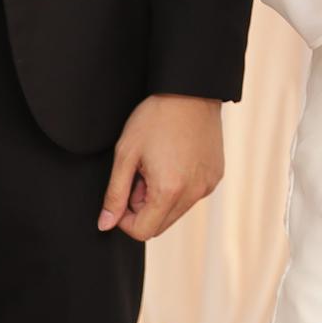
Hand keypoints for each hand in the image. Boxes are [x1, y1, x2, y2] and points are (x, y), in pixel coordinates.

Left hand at [100, 95, 225, 239]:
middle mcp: (193, 193)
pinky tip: (174, 161)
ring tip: (157, 166)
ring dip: (161, 199)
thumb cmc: (155, 118)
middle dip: (143, 209)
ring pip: (176, 212)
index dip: (124, 219)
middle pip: (160, 225)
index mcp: (169, 191)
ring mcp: (207, 186)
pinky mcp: (216, 177)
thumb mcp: (126, 154)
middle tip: (139, 175)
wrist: (190, 91)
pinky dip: (179, 188)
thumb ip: (114, 194)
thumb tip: (105, 224)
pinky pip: (191, 196)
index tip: (122, 194)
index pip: (142, 231)